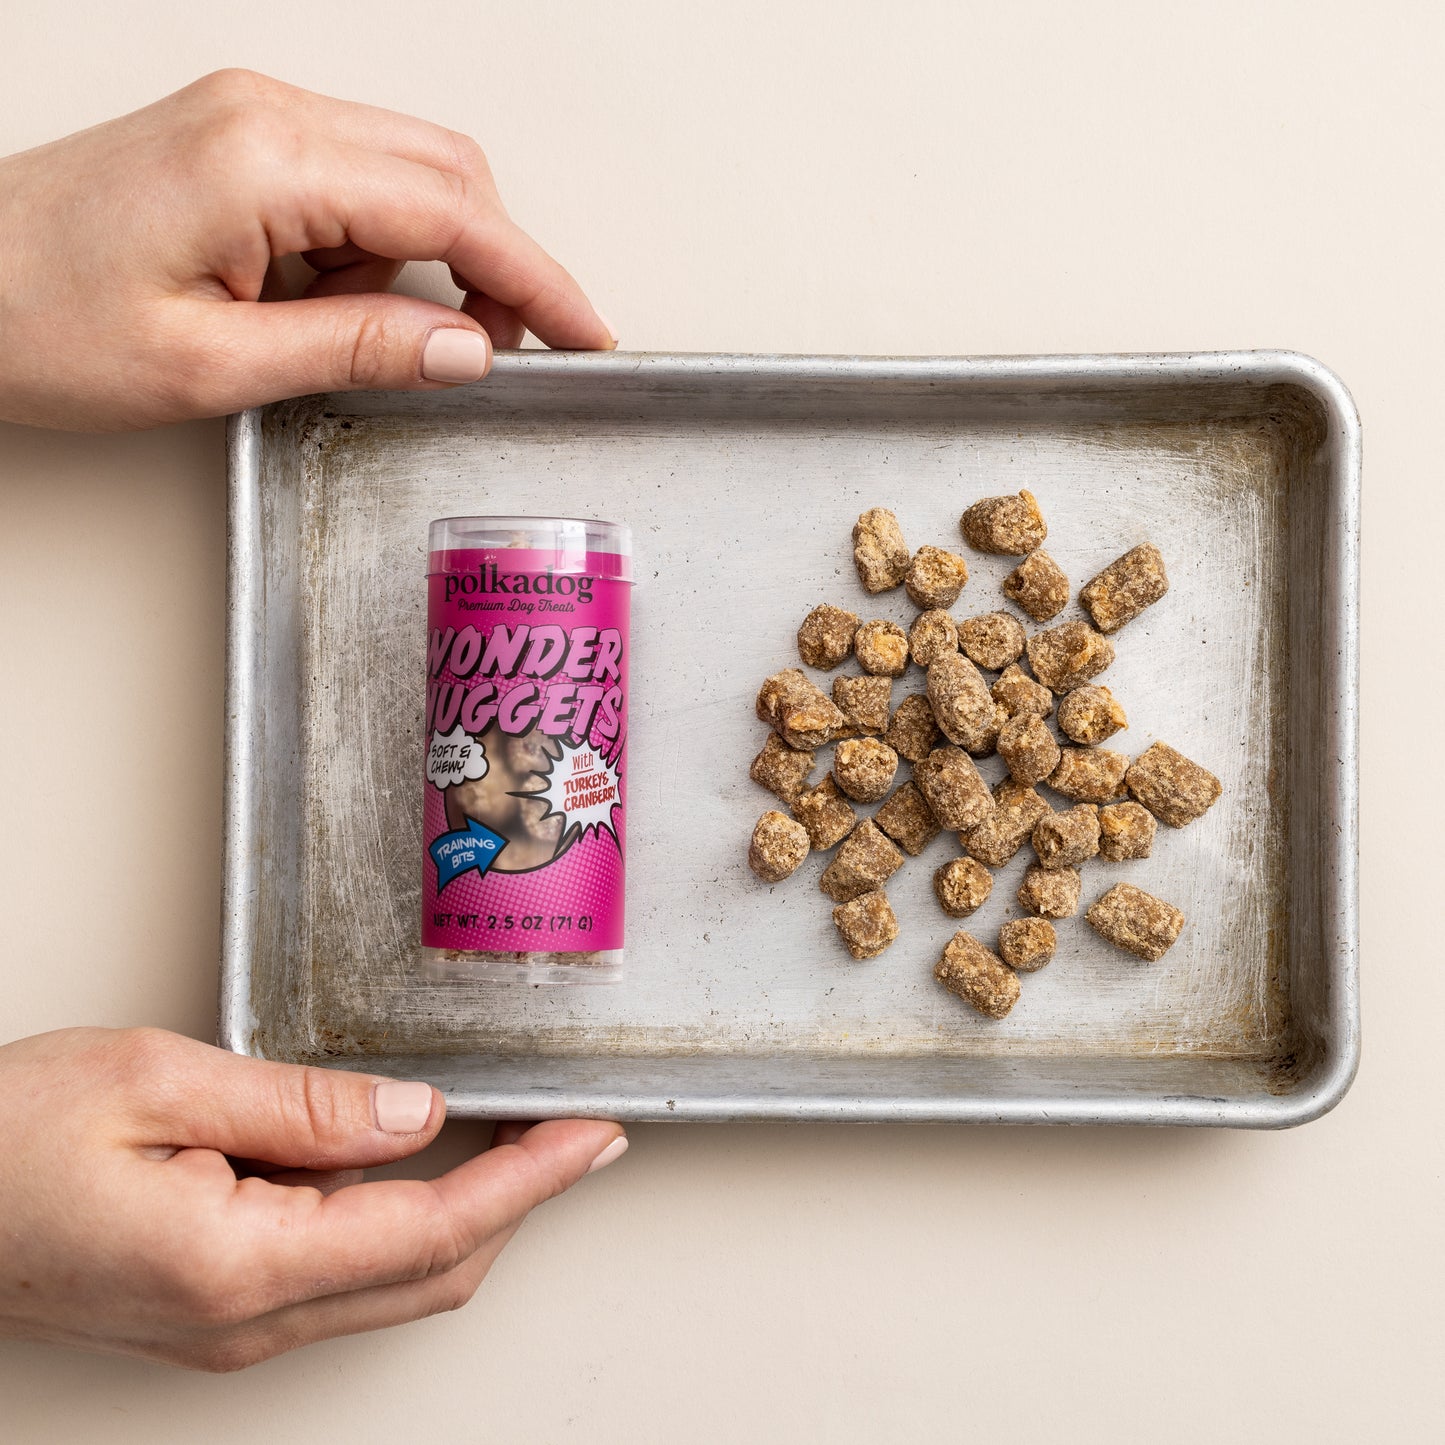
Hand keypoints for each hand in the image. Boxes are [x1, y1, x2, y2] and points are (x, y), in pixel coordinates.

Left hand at [0, 69, 614, 429]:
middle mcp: (266, 114)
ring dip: (436, 261)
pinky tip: (347, 308)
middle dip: (499, 264)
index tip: (586, 335)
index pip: (452, 212)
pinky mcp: (237, 142)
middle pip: (447, 173)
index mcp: (264, 159)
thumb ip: (357, 348)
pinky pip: (353, 184)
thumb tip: (468, 348)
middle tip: (511, 353)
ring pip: (408, 175)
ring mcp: (251, 119)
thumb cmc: (35, 320)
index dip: (535, 280)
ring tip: (407, 344)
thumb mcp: (213, 365)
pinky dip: (381, 250)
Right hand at [0, 1027, 625, 1368]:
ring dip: (471, 1211)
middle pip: (433, 1271)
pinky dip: (406, 1221)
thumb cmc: (2, 1138)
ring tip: (514, 1135)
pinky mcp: (217, 1312)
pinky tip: (418, 1162)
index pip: (433, 1228)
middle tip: (573, 1131)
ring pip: (396, 1282)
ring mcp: (231, 1328)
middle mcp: (244, 1319)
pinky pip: (345, 1275)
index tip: (590, 1139)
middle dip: (521, 1200)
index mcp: (236, 1262)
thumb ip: (300, 1106)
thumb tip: (414, 1114)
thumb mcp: (157, 1081)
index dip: (529, 1182)